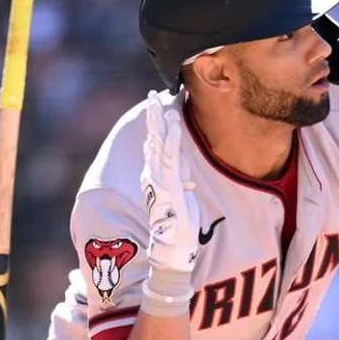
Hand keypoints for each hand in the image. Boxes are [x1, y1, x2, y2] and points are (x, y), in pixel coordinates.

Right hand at [140, 91, 198, 273]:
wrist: (173, 244)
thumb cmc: (179, 223)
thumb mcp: (182, 195)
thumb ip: (181, 181)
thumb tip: (186, 171)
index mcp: (157, 176)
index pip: (156, 145)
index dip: (157, 125)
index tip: (159, 105)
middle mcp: (155, 174)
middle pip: (153, 139)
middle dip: (152, 117)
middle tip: (152, 95)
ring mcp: (161, 178)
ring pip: (159, 145)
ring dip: (159, 122)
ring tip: (160, 102)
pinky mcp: (169, 184)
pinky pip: (169, 157)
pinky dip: (171, 139)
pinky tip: (172, 124)